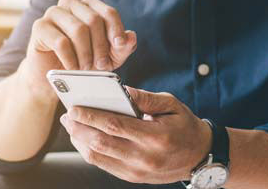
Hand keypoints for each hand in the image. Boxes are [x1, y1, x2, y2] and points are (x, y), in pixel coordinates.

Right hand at [18, 0, 137, 101]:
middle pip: (93, 19)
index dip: (116, 30)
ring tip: (86, 68)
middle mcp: (70, 3)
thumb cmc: (81, 61)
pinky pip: (61, 41)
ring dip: (86, 54)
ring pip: (78, 29)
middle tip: (101, 65)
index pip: (108, 12)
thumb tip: (131, 37)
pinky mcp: (39, 26)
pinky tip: (72, 68)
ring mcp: (53, 13)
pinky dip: (70, 59)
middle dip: (100, 46)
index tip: (119, 46)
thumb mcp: (108, 57)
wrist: (51, 76)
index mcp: (88, 5)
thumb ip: (121, 47)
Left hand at [60, 86, 210, 183]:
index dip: (91, 117)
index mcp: (155, 137)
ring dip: (80, 141)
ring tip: (71, 126)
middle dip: (79, 128)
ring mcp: (138, 171)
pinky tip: (83, 138)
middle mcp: (145, 158)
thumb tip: (120, 90)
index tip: (74, 107)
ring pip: (99, 157)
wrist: (200, 156)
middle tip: (67, 115)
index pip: (115, 126)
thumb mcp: (171, 104)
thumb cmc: (184, 125)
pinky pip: (104, 165)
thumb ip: (145, 98)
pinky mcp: (133, 178)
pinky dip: (89, 151)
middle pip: (102, 143)